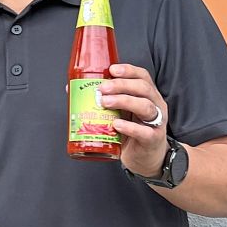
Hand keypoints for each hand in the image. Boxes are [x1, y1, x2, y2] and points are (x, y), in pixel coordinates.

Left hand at [102, 63, 170, 177]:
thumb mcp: (118, 111)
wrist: (145, 157)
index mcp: (147, 95)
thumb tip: (70, 89)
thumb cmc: (131, 129)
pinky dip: (129, 127)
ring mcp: (156, 122)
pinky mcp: (153, 139)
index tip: (111, 70)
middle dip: (121, 85)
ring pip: (145, 106)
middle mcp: (155, 105)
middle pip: (143, 88)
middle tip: (102, 88)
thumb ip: (102, 98)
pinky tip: (116, 124)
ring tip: (105, 102)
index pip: (142, 76)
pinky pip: (144, 132)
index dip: (128, 70)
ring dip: (124, 101)